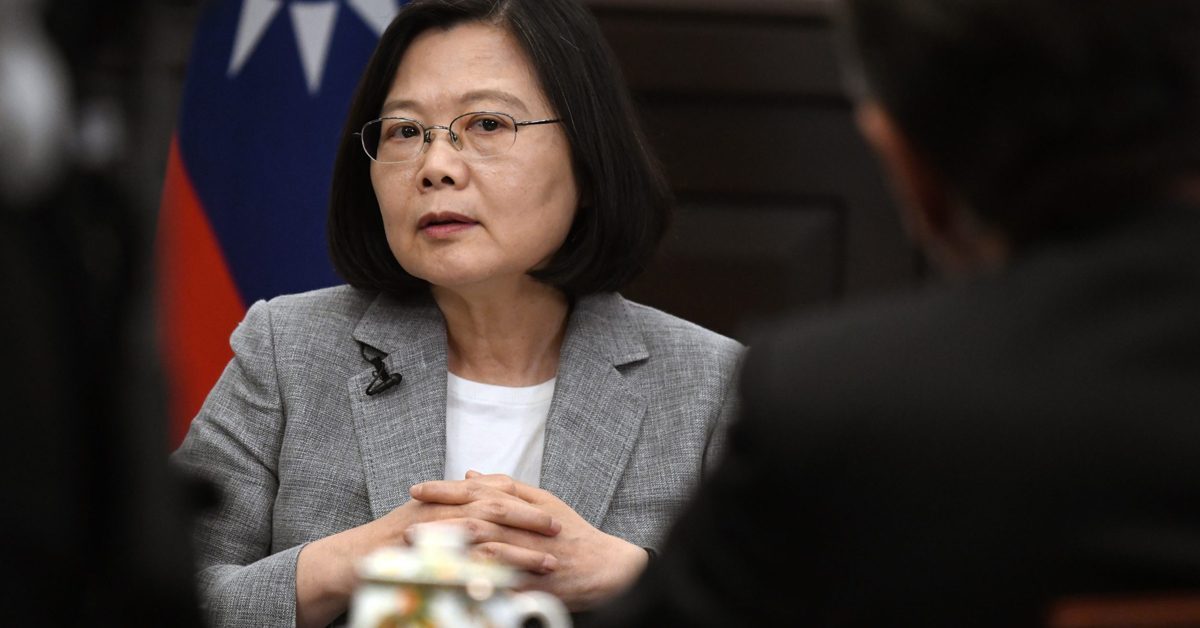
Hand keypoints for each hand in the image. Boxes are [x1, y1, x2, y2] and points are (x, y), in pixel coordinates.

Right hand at [295, 478, 559, 627]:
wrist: (345, 562)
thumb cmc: (385, 543)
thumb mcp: (420, 516)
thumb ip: (449, 503)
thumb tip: (477, 489)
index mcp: (441, 500)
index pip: (490, 492)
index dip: (522, 500)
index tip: (550, 509)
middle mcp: (439, 510)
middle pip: (494, 507)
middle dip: (529, 518)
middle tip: (558, 529)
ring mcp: (430, 535)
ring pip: (485, 537)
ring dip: (519, 550)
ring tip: (547, 562)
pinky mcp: (424, 561)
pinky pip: (463, 568)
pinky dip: (492, 576)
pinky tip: (515, 586)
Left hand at [410, 471, 649, 610]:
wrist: (607, 567)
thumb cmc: (574, 534)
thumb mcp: (545, 501)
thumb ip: (507, 487)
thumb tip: (470, 474)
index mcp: (524, 506)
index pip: (479, 493)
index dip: (446, 490)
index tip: (417, 489)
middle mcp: (524, 528)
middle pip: (476, 518)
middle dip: (440, 519)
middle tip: (406, 521)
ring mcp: (529, 556)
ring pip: (485, 548)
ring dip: (451, 548)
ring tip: (420, 550)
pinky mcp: (534, 583)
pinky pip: (503, 582)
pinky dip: (477, 578)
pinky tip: (453, 579)